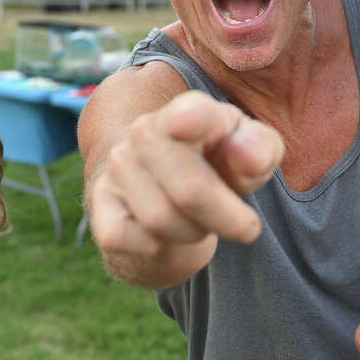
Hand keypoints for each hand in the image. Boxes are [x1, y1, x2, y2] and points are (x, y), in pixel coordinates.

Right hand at [89, 90, 284, 256]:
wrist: (165, 187)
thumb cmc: (219, 166)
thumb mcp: (251, 157)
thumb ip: (259, 151)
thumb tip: (247, 155)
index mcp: (192, 112)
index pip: (191, 114)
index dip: (190, 119)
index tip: (185, 124)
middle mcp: (147, 130)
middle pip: (189, 189)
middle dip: (225, 218)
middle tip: (244, 225)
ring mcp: (119, 164)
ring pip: (161, 220)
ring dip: (192, 233)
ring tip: (198, 221)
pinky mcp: (99, 199)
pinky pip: (122, 237)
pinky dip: (152, 247)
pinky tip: (159, 234)